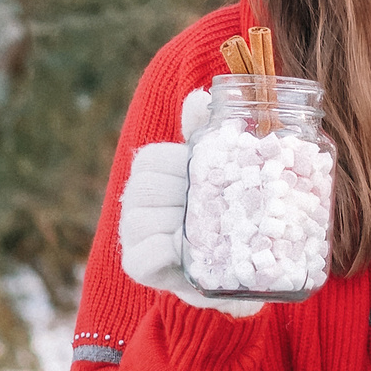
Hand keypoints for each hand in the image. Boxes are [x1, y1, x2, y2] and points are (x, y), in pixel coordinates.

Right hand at [119, 90, 265, 318]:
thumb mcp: (223, 174)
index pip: (152, 158)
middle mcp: (135, 202)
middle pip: (145, 185)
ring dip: (179, 223)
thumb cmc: (228, 218)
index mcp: (152, 175)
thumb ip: (208, 135)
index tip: (210, 177)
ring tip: (213, 230)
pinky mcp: (136, 265)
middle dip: (184, 194)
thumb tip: (199, 97)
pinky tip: (192, 250)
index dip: (181, 165)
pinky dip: (169, 250)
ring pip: (143, 217)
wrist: (237, 273)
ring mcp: (133, 233)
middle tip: (221, 206)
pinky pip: (145, 252)